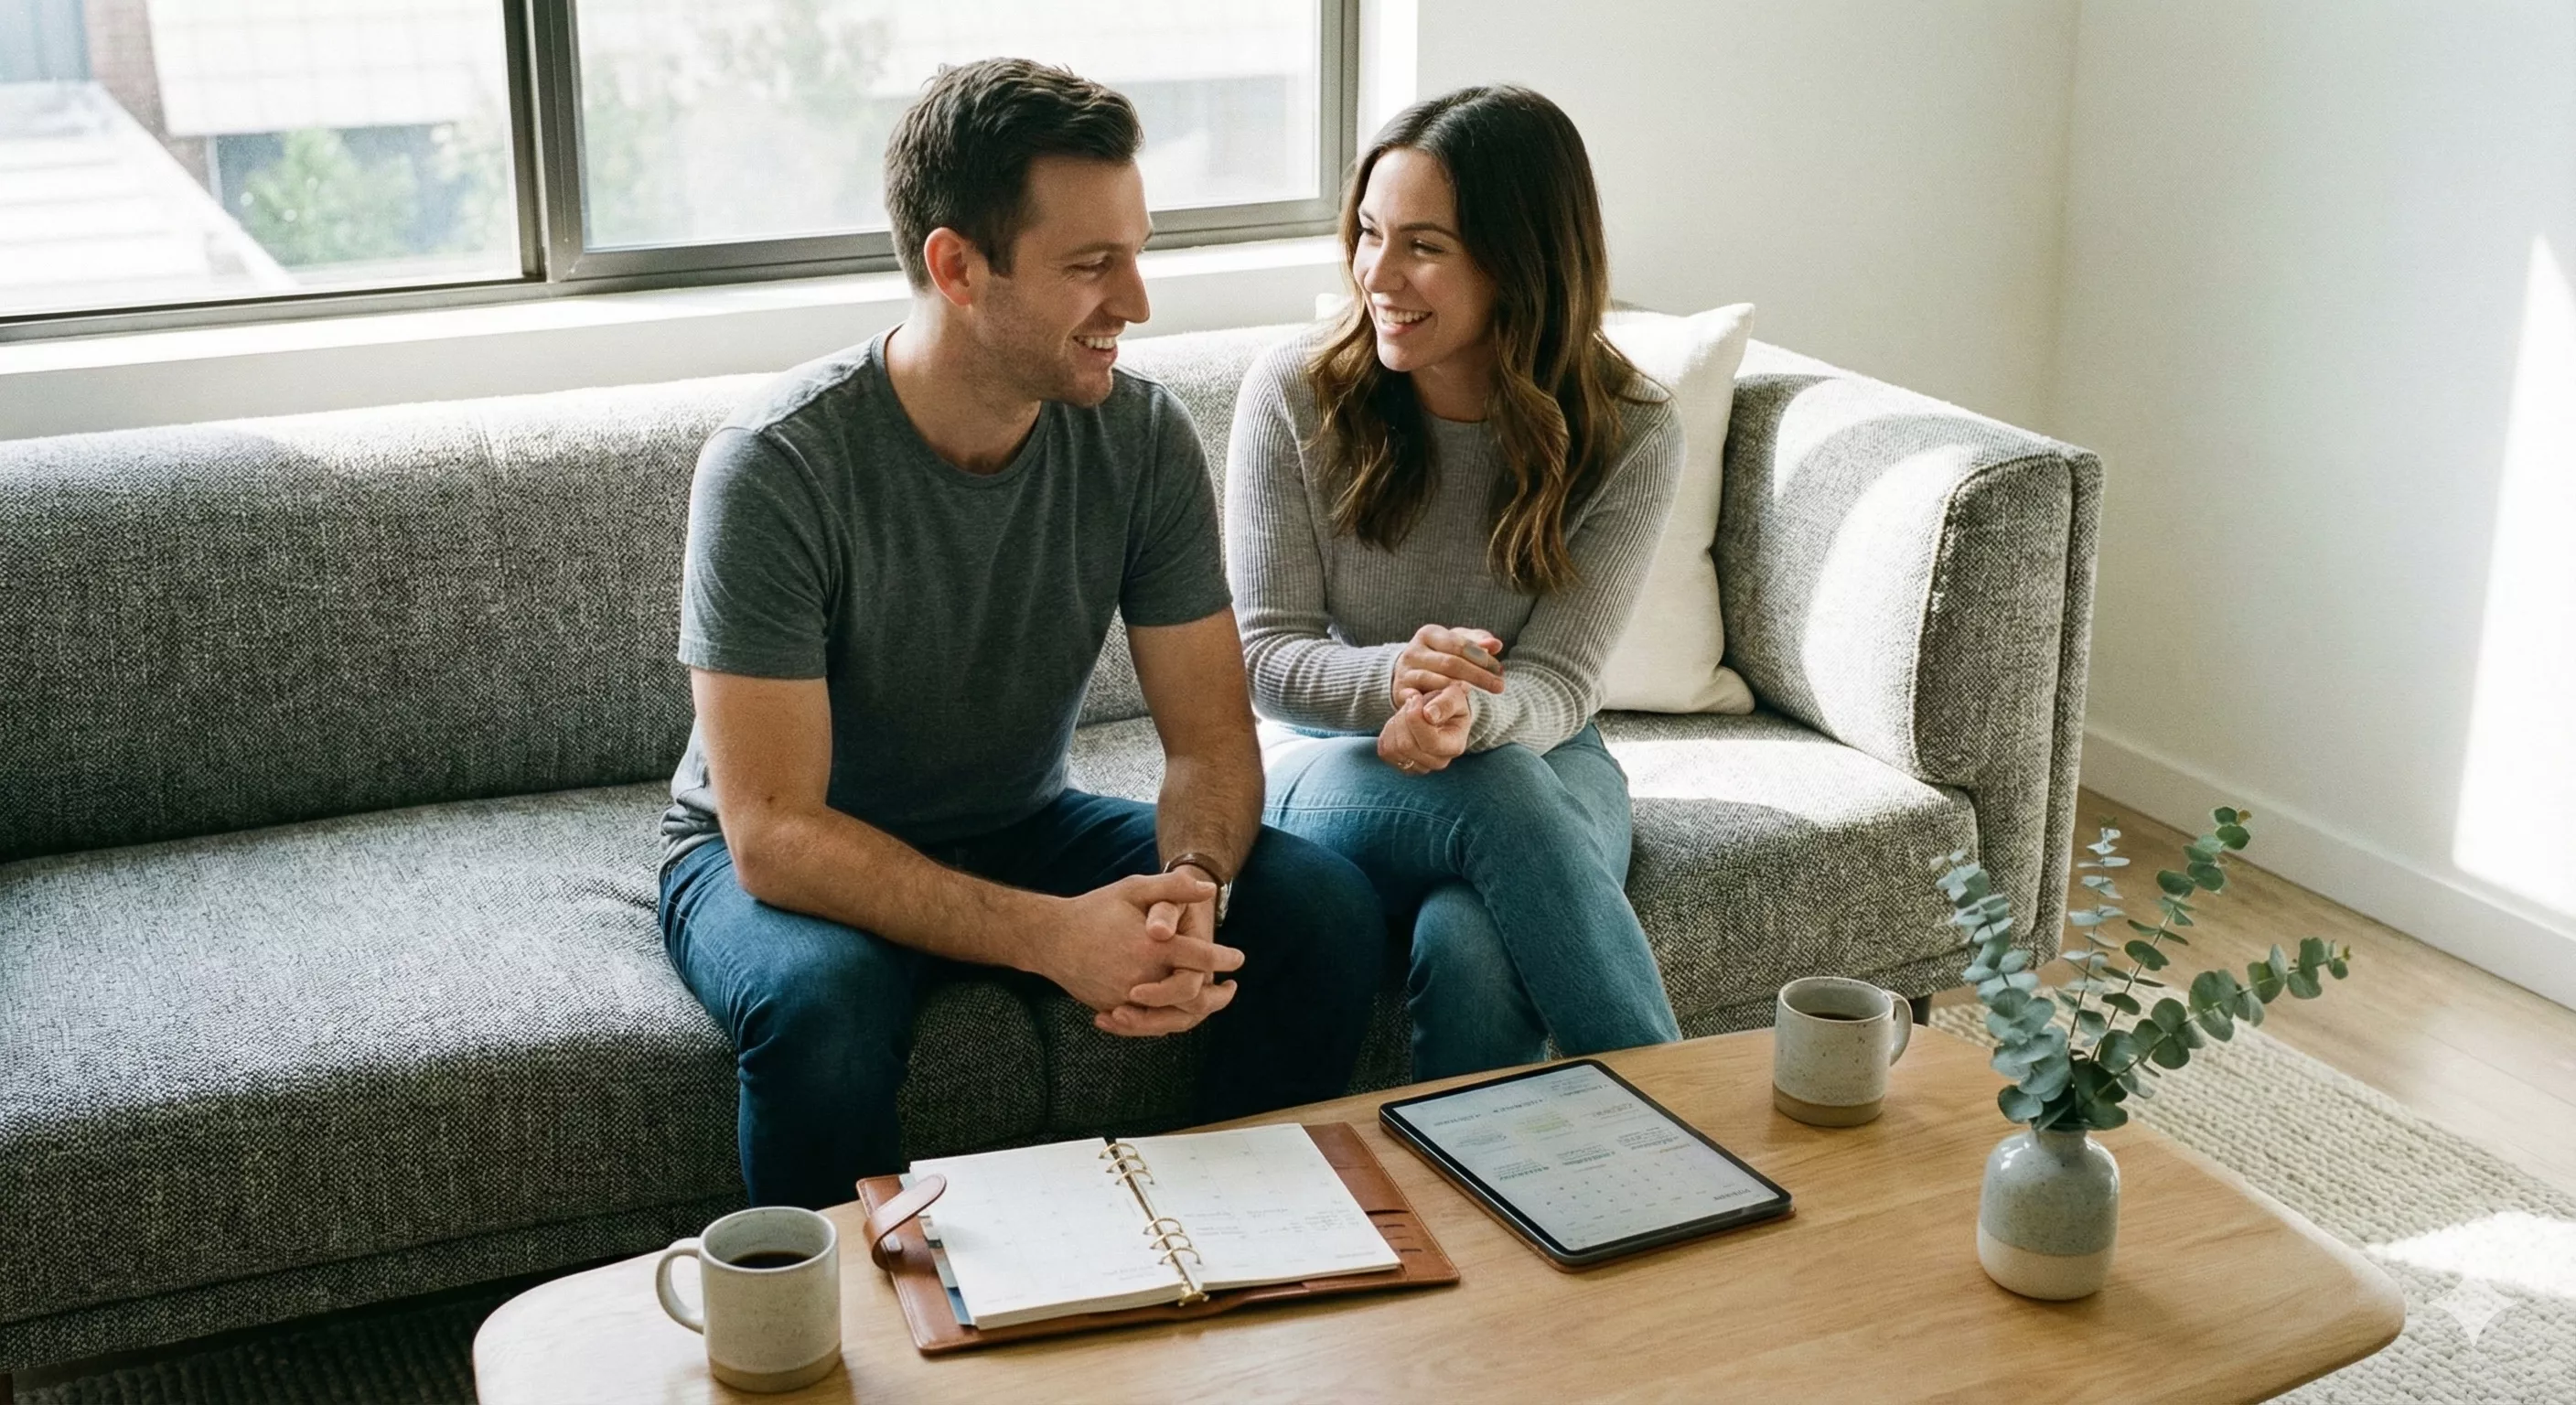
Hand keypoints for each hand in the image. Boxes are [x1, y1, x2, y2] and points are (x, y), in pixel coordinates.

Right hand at [1044, 872, 1244, 1037]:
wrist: (1050, 939)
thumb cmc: (1095, 910)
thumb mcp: (1133, 889)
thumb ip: (1172, 887)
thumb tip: (1209, 889)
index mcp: (1151, 946)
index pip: (1201, 957)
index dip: (1224, 958)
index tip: (1238, 958)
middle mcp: (1142, 977)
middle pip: (1192, 997)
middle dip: (1217, 996)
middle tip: (1230, 990)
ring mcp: (1126, 998)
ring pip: (1172, 1017)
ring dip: (1196, 1013)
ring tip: (1209, 1004)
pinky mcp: (1113, 1009)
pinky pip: (1147, 1025)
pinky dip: (1167, 1022)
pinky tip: (1177, 1013)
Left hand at [1378, 680, 1472, 775]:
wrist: (1439, 710)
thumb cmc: (1449, 702)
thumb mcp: (1454, 695)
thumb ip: (1446, 703)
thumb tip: (1429, 715)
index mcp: (1454, 747)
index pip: (1429, 742)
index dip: (1415, 718)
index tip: (1416, 698)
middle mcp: (1439, 762)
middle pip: (1407, 746)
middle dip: (1404, 718)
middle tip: (1411, 702)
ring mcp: (1420, 767)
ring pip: (1393, 749)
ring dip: (1395, 723)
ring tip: (1407, 712)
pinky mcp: (1403, 765)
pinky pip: (1385, 751)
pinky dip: (1388, 732)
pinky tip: (1400, 723)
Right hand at [1392, 624, 1504, 708]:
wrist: (1407, 675)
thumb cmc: (1439, 657)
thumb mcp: (1456, 645)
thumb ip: (1477, 642)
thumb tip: (1496, 644)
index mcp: (1429, 633)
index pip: (1460, 644)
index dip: (1482, 658)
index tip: (1500, 671)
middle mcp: (1413, 650)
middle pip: (1451, 663)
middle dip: (1478, 676)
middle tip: (1500, 686)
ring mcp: (1405, 672)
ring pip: (1437, 680)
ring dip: (1460, 689)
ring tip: (1480, 694)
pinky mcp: (1401, 692)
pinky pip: (1423, 699)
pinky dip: (1438, 701)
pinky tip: (1455, 705)